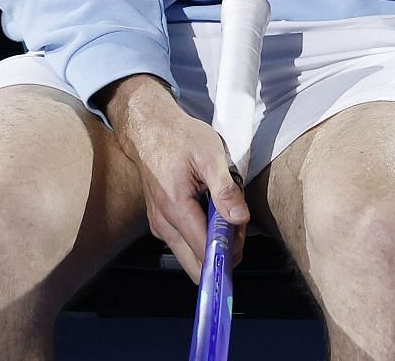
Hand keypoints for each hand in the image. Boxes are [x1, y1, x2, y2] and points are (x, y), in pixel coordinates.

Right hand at [101, 75, 250, 280]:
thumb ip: (225, 190)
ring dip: (213, 244)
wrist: (151, 129)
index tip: (242, 235)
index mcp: (175, 209)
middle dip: (222, 254)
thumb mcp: (210, 156)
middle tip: (237, 227)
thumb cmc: (180, 138)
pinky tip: (213, 212)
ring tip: (226, 214)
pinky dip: (202, 235)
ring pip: (190, 256)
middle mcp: (163, 225)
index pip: (204, 252)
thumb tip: (239, 219)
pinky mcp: (161, 223)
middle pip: (195, 266)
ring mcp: (160, 226)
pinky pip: (185, 242)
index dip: (228, 251)